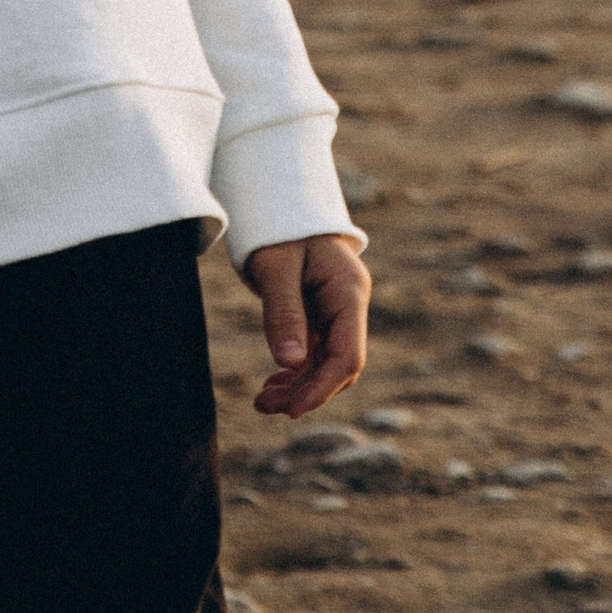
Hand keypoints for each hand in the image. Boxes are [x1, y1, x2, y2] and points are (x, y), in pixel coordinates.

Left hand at [244, 233, 368, 418]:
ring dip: (298, 387)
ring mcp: (337, 311)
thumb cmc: (279, 227)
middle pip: (339, 365)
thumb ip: (284, 311)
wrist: (280, 202)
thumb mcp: (275, 266)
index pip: (349, 354)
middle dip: (306, 392)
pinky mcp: (321, 315)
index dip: (323, 387)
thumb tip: (291, 364)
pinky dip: (295, 372)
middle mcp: (349, 304)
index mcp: (348, 291)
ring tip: (262, 402)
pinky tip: (273, 385)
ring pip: (326, 363)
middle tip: (265, 406)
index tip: (293, 410)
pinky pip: (315, 353)